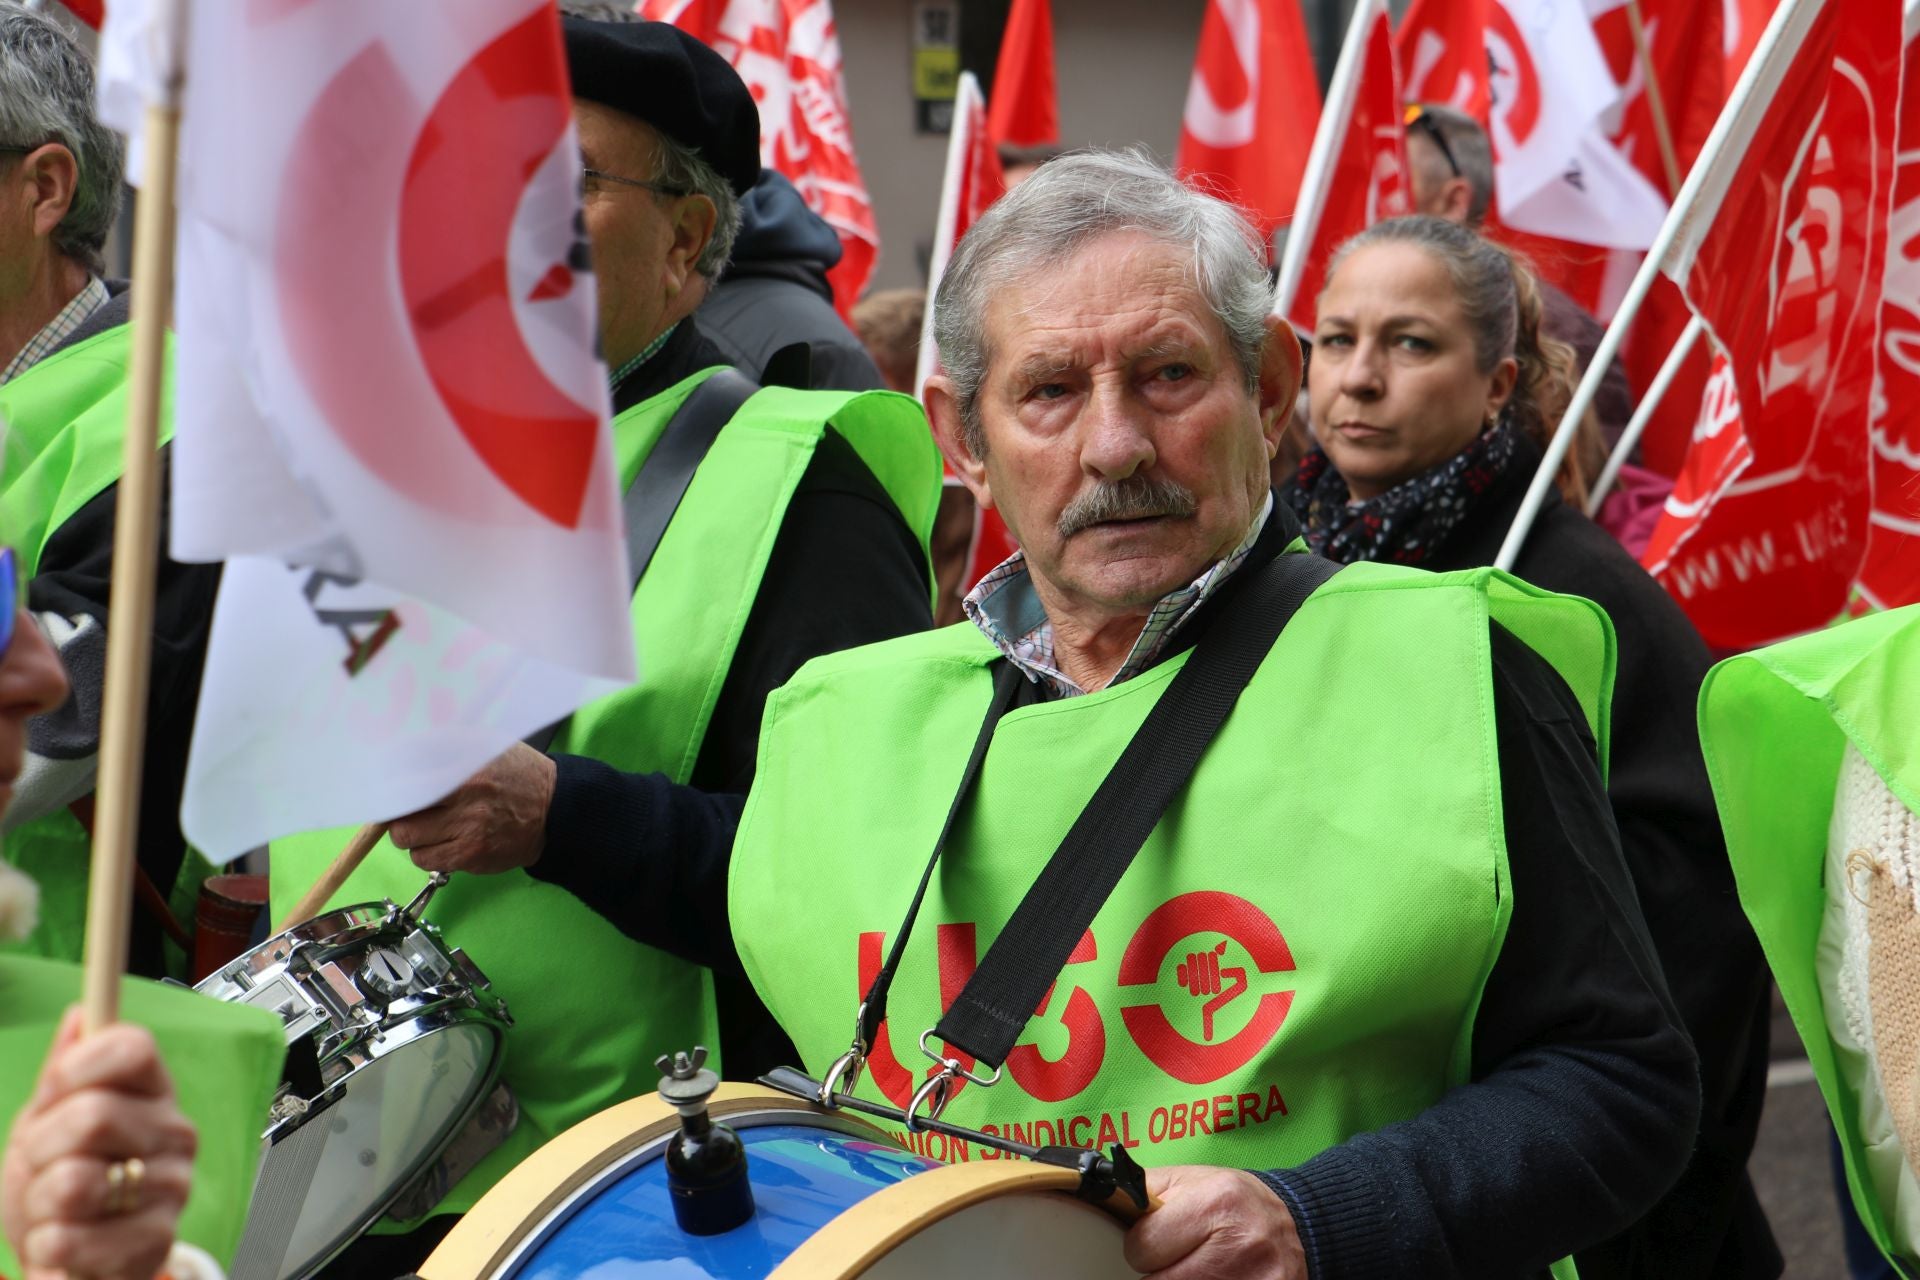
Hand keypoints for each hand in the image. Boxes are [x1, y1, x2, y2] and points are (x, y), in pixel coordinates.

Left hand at [1, 1008, 196, 1279]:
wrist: (76, 1255)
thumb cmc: (65, 1180)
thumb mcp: (49, 1120)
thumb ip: (64, 1070)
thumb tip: (80, 1015)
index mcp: (152, 1091)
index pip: (132, 1048)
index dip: (78, 1067)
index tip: (52, 1091)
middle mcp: (174, 1132)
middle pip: (93, 1115)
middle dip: (40, 1149)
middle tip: (45, 1166)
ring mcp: (171, 1187)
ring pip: (74, 1183)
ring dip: (40, 1204)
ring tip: (55, 1210)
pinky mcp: (156, 1241)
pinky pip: (71, 1241)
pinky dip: (46, 1247)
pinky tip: (62, 1243)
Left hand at [390, 743, 555, 874]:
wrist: (555, 810)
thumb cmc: (517, 775)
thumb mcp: (488, 745)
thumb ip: (447, 745)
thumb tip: (400, 750)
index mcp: (467, 765)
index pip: (406, 772)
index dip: (390, 780)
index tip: (388, 782)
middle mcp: (466, 798)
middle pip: (399, 810)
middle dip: (397, 811)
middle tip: (406, 808)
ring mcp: (468, 830)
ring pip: (407, 839)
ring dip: (411, 834)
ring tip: (429, 825)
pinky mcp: (471, 857)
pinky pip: (426, 860)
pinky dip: (428, 852)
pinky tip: (444, 841)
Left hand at [1123, 1165, 1307, 1279]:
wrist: (1299, 1226)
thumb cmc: (1238, 1203)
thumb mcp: (1193, 1181)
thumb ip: (1146, 1191)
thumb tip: (1107, 1202)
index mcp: (1216, 1202)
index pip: (1143, 1246)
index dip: (1143, 1245)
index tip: (1157, 1239)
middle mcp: (1239, 1244)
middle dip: (1161, 1270)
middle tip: (1181, 1256)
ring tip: (1199, 1267)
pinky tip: (1216, 1278)